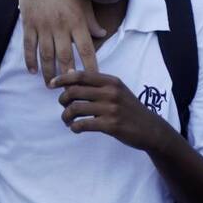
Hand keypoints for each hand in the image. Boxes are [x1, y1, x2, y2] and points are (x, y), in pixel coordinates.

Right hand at [18, 0, 103, 83]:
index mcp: (77, 21)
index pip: (86, 48)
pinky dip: (30, 60)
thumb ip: (91, 20)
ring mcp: (43, 25)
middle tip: (69, 89)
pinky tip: (33, 71)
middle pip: (64, 57)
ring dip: (48, 72)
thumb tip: (102, 34)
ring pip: (46, 55)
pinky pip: (29, 46)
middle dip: (67, 76)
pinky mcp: (29, 23)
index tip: (94, 80)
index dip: (90, 66)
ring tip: (51, 85)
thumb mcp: (83, 1)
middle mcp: (60, 25)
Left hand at [51, 70, 167, 150]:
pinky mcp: (111, 125)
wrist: (151, 129)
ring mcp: (111, 109)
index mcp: (111, 81)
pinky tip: (76, 129)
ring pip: (75, 108)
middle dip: (63, 100)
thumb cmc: (130, 109)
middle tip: (64, 107)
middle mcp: (111, 92)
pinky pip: (83, 124)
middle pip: (74, 91)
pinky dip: (74, 127)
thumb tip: (69, 73)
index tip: (51, 84)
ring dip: (66, 116)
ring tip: (68, 121)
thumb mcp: (116, 90)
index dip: (62, 79)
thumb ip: (95, 83)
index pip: (81, 75)